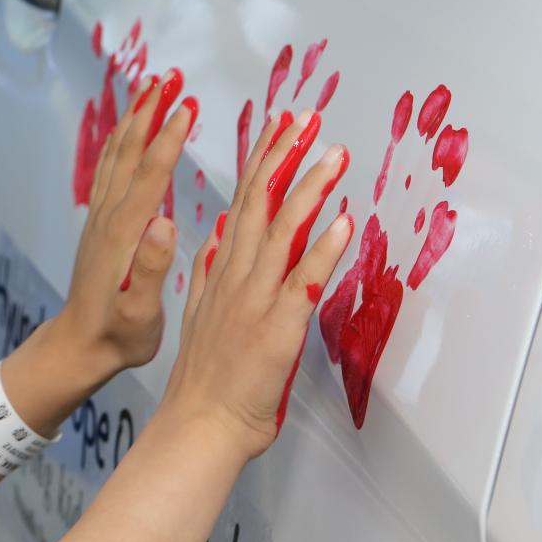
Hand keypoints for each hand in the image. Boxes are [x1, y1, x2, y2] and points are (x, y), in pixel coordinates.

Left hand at [51, 69, 196, 376]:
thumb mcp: (141, 313)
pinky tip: (130, 130)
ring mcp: (100, 216)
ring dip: (135, 118)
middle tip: (169, 75)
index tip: (188, 103)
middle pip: (129, 150)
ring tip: (152, 88)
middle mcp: (109, 215)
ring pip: (116, 154)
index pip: (150, 173)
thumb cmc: (119, 335)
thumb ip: (151, 269)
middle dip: (150, 110)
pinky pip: (110, 169)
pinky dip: (122, 141)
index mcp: (125, 232)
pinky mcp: (98, 223)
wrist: (81, 346)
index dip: (169, 137)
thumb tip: (163, 223)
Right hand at [161, 107, 352, 458]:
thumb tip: (216, 234)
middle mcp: (235, 276)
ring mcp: (254, 299)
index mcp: (221, 271)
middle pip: (259, 202)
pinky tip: (343, 222)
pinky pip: (302, 282)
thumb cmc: (205, 378)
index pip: (243, 201)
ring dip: (309, 189)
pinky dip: (322, 250)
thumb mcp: (200, 312)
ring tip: (333, 154)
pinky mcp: (276, 327)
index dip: (263, 160)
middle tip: (306, 118)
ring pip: (282, 232)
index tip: (280, 126)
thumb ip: (208, 271)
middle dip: (284, 155)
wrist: (199, 423)